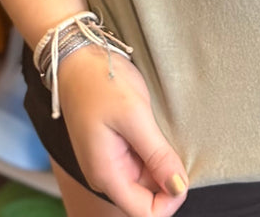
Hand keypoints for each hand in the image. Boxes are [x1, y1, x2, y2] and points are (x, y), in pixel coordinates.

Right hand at [57, 44, 189, 216]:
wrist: (76, 58)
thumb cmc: (101, 83)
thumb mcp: (134, 115)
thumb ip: (157, 155)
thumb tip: (179, 186)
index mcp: (107, 175)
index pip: (144, 213)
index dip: (170, 199)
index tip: (183, 171)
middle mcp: (106, 175)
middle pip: (146, 197)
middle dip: (167, 180)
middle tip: (176, 145)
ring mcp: (109, 161)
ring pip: (145, 179)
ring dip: (161, 164)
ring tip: (165, 134)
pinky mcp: (113, 147)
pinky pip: (140, 162)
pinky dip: (153, 152)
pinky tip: (157, 131)